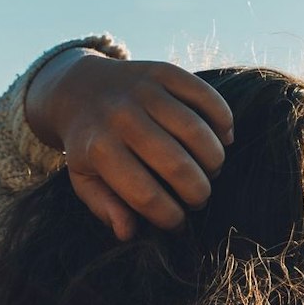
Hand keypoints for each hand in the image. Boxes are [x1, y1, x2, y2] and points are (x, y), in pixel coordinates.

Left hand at [26, 50, 234, 240]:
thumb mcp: (84, 180)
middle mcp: (122, 117)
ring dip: (214, 161)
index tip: (177, 223)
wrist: (80, 88)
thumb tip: (128, 233)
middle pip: (177, 165)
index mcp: (100, 149)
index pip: (146, 195)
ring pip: (197, 132)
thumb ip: (104, 207)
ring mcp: (144, 91)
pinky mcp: (164, 71)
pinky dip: (223, 121)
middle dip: (198, 193)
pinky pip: (206, 97)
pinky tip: (223, 139)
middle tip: (198, 199)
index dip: (169, 217)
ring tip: (210, 172)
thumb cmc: (89, 145)